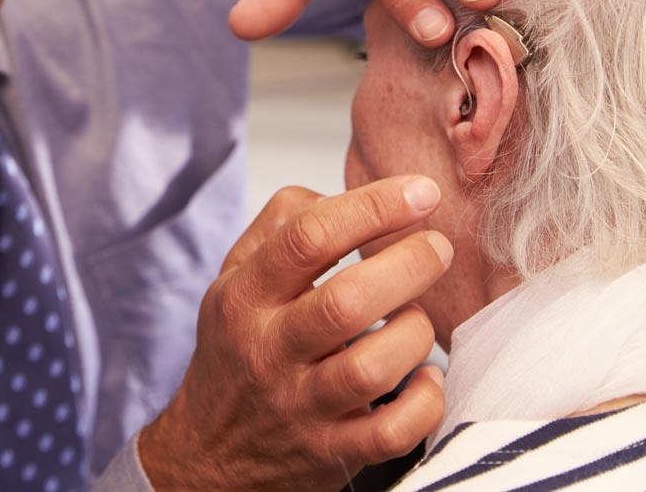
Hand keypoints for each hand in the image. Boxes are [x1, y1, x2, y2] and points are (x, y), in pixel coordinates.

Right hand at [138, 177, 452, 491]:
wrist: (208, 449)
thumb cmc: (235, 345)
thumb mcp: (234, 273)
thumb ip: (281, 223)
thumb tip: (346, 197)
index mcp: (246, 294)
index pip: (308, 238)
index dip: (372, 207)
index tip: (419, 192)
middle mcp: (269, 348)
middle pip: (346, 302)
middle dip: (409, 265)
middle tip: (437, 246)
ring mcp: (300, 405)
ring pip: (372, 369)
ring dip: (415, 331)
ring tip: (418, 313)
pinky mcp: (330, 452)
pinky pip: (390, 434)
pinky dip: (424, 403)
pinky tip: (427, 376)